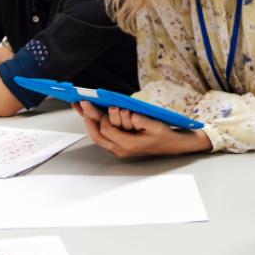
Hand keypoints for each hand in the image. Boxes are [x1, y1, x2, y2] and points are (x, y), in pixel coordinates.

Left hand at [76, 101, 207, 158]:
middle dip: (88, 118)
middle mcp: (120, 149)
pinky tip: (90, 116)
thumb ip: (143, 121)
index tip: (109, 106)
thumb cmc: (164, 135)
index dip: (105, 118)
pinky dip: (95, 125)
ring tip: (82, 108)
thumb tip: (131, 116)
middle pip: (97, 135)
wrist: (171, 145)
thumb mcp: (157, 126)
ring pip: (97, 136)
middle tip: (83, 104)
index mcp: (128, 145)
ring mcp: (117, 149)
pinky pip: (102, 136)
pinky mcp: (117, 145)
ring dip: (89, 121)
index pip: (107, 130)